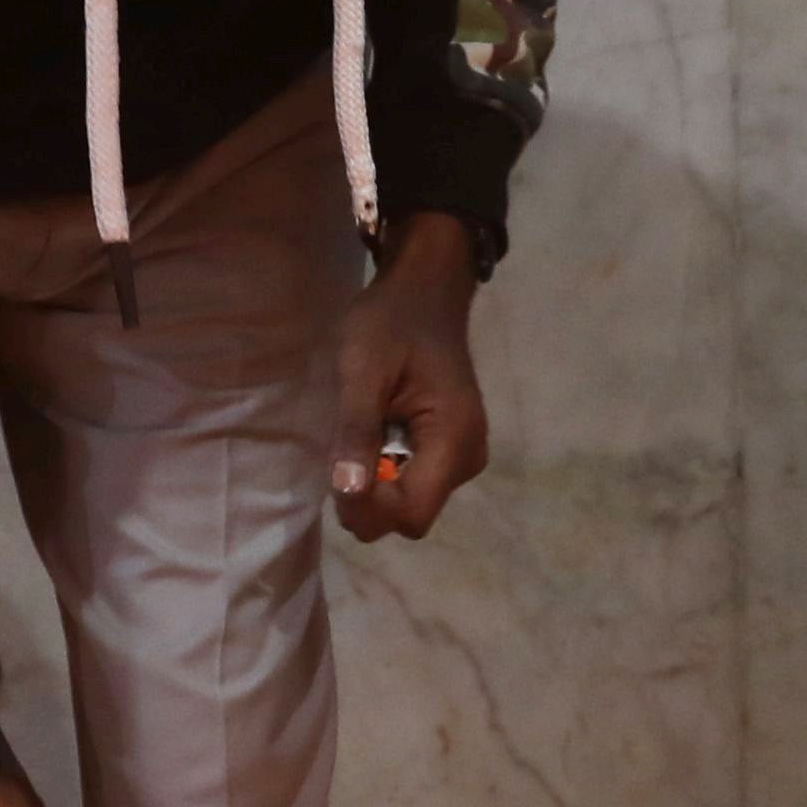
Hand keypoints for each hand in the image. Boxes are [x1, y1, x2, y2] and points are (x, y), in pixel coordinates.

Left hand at [331, 216, 489, 541]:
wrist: (425, 290)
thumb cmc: (391, 322)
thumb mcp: (362, 369)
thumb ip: (357, 430)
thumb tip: (347, 491)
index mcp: (454, 439)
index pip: (411, 513)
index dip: (369, 507)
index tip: (338, 470)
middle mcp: (467, 459)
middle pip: (410, 515)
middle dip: (369, 497)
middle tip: (345, 446)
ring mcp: (463, 457)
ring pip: (410, 502)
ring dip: (376, 483)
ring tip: (364, 429)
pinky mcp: (451, 452)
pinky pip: (414, 483)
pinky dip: (387, 470)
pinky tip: (376, 431)